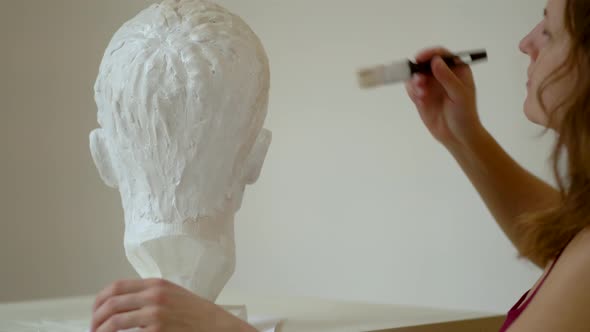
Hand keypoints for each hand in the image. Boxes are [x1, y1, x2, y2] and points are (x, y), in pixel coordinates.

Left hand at [91, 278, 255, 331]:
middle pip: (111, 304)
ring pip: (115, 322)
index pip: (116, 287)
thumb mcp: (173, 295)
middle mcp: (154, 296)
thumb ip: (150, 295)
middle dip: (96, 319)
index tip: (95, 313)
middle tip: (93, 330)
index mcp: (156, 284)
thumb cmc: (197, 314)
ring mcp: (155, 315)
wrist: (217, 326)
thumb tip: (122, 304)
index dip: (99, 301)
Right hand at [405, 47, 482, 149]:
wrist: (457, 136)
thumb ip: (447, 77)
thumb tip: (435, 61)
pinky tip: (420, 101)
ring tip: (421, 94)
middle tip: (419, 81)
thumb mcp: (459, 95)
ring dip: (415, 82)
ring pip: (416, 75)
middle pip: (425, 63)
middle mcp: (442, 75)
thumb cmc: (464, 114)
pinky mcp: (421, 97)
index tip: (420, 58)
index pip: (441, 55)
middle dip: (419, 70)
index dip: (430, 54)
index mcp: (456, 70)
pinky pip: (412, 88)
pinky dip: (412, 92)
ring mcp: (430, 86)